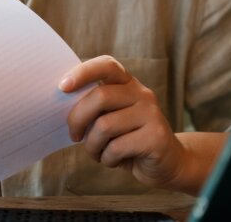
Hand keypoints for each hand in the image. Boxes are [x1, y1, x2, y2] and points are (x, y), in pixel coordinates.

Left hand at [60, 56, 224, 194]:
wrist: (168, 163)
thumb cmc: (129, 140)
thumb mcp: (111, 118)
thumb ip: (95, 107)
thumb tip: (62, 104)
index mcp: (128, 84)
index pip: (107, 65)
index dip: (83, 72)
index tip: (62, 86)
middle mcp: (141, 94)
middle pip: (100, 97)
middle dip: (77, 119)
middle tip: (74, 135)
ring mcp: (151, 114)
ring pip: (104, 126)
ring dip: (92, 146)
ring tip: (97, 153)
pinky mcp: (156, 137)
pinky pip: (116, 148)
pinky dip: (106, 159)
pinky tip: (113, 161)